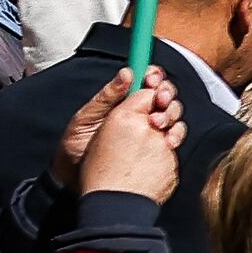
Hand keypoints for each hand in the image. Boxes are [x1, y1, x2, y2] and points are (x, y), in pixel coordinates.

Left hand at [75, 73, 184, 206]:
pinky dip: (176, 134)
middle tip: (160, 100)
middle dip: (166, 93)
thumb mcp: (85, 118)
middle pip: (163, 93)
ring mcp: (149, 129)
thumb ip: (106, 97)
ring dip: (171, 113)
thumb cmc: (75, 147)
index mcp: (121, 100)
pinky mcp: (156, 146)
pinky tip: (168, 141)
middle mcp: (138, 112)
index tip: (152, 80)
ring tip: (158, 124)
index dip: (153, 75)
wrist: (76, 179)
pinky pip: (174, 135)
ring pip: (172, 112)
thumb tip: (127, 73)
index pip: (144, 79)